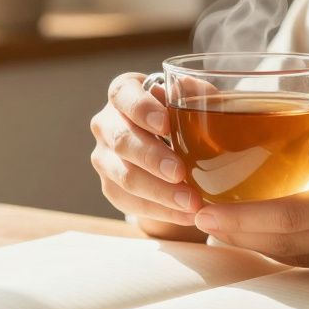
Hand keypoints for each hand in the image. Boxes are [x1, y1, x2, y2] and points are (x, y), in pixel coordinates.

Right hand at [90, 73, 203, 228]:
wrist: (164, 145)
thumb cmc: (178, 114)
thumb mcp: (187, 98)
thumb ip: (195, 94)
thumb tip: (204, 98)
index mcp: (123, 93)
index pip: (124, 96)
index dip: (142, 109)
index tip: (165, 124)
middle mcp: (105, 124)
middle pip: (122, 141)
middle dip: (152, 158)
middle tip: (180, 173)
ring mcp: (103, 158)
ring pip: (125, 177)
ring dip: (160, 193)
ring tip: (192, 203)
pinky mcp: (110, 186)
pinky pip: (130, 203)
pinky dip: (161, 211)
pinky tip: (187, 215)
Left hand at [192, 75, 308, 275]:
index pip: (291, 214)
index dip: (240, 216)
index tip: (202, 207)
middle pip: (286, 243)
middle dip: (236, 233)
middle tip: (193, 216)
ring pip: (302, 259)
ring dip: (259, 245)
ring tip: (220, 226)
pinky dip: (291, 253)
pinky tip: (270, 238)